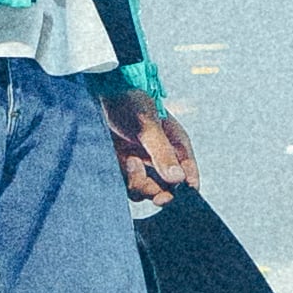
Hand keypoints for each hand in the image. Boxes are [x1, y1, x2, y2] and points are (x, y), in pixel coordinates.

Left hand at [105, 90, 198, 204]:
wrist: (103, 96)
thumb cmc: (131, 103)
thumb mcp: (148, 126)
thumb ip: (162, 153)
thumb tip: (178, 179)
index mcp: (178, 146)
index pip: (190, 176)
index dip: (185, 189)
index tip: (171, 196)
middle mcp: (164, 159)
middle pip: (169, 190)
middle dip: (158, 191)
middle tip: (151, 188)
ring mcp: (145, 165)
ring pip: (148, 192)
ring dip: (139, 183)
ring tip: (130, 161)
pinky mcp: (127, 169)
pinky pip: (130, 187)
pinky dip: (126, 180)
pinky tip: (122, 162)